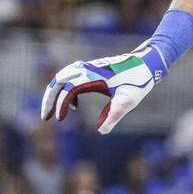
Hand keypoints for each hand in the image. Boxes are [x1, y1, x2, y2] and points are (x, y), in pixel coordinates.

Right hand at [40, 44, 167, 133]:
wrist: (147, 63)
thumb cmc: (139, 81)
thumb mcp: (128, 100)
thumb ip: (114, 115)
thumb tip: (101, 131)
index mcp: (93, 76)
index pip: (67, 89)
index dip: (60, 104)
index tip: (59, 119)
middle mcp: (87, 69)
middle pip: (58, 81)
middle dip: (49, 99)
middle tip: (45, 117)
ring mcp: (89, 67)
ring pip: (62, 77)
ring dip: (55, 93)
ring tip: (53, 111)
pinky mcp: (92, 68)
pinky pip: (70, 77)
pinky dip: (65, 89)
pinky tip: (73, 105)